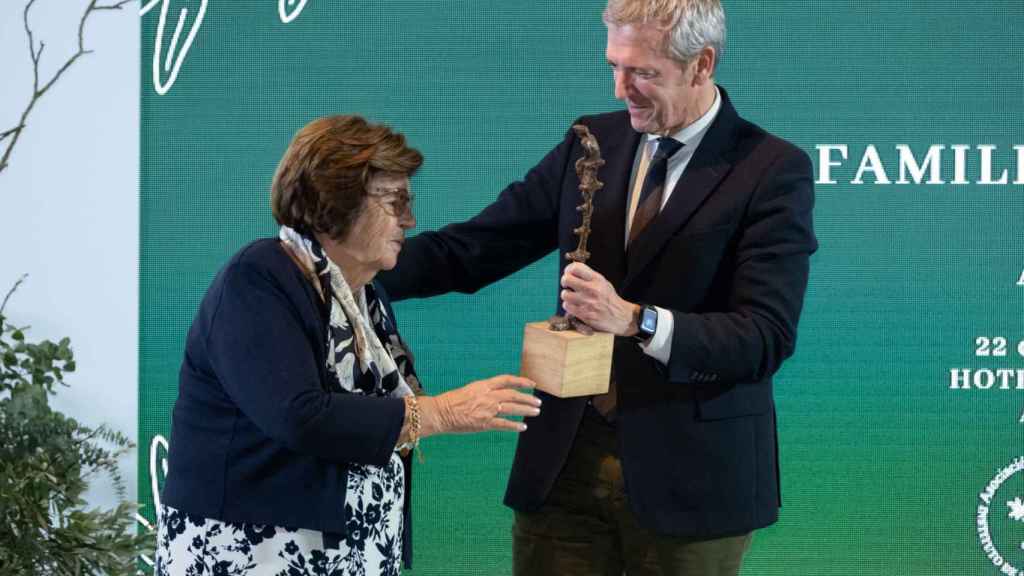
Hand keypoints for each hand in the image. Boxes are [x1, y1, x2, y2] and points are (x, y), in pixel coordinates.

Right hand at [422, 375, 540, 434]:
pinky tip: (523, 427)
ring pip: (513, 408)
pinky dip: (515, 426)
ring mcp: (487, 409)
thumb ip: (485, 391)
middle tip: (538, 402)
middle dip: (528, 398)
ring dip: (526, 410)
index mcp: (483, 385)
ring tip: (536, 412)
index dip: (522, 381)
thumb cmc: (452, 401)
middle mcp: (488, 395)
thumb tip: (497, 395)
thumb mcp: (470, 390)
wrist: (440, 412)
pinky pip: (504, 424)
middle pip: (514, 395)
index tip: (532, 384)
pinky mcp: (485, 423)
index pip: (507, 380)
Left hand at [560, 262, 638, 336]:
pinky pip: (567, 307)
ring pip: (565, 294)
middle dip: (564, 282)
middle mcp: (592, 289)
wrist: (621, 317)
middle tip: (567, 286)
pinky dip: (569, 307)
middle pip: (566, 279)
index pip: (576, 268)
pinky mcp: (584, 314)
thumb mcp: (603, 283)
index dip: (568, 270)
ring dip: (567, 296)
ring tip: (573, 298)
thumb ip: (589, 277)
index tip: (568, 274)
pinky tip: (575, 307)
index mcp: (597, 279)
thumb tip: (572, 272)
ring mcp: (587, 302)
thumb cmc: (610, 299)